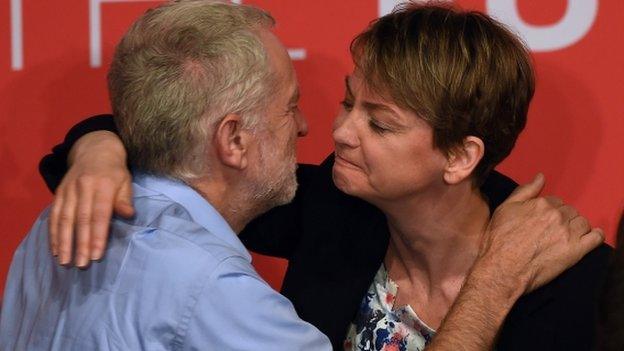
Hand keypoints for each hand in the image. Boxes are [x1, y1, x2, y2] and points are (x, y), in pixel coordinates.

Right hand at [49, 131, 133, 266]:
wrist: (94, 150)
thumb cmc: (115, 172)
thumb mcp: (125, 181)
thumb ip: (125, 199)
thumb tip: (129, 215)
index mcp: (103, 185)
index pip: (100, 214)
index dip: (98, 236)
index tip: (96, 255)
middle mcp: (83, 188)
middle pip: (81, 220)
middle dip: (80, 244)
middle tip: (81, 264)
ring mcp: (68, 190)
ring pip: (64, 219)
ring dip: (63, 242)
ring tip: (65, 261)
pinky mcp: (58, 193)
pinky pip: (54, 215)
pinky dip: (53, 233)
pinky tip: (55, 249)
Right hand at [426, 174, 603, 350]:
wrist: (502, 268)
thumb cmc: (499, 239)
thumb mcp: (505, 209)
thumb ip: (525, 191)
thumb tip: (541, 176)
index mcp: (541, 203)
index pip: (555, 202)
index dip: (549, 211)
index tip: (542, 222)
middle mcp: (557, 215)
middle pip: (570, 211)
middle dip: (563, 219)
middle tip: (551, 232)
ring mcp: (568, 233)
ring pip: (582, 223)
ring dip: (576, 228)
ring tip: (564, 238)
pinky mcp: (576, 250)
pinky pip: (596, 238)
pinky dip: (595, 236)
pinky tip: (588, 238)